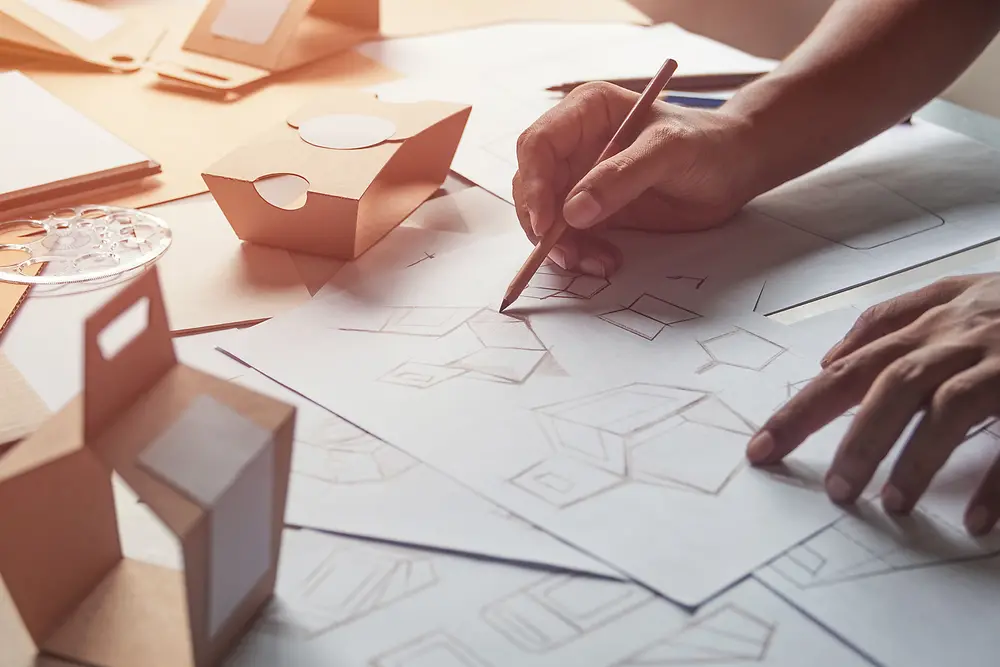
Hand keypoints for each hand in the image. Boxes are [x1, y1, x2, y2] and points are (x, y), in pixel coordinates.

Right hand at [512, 82, 757, 276]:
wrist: (735, 168)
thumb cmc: (707, 144)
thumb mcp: (669, 151)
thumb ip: (621, 177)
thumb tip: (572, 212)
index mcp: (586, 112)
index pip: (538, 145)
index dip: (534, 184)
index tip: (547, 222)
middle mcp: (575, 144)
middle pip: (533, 185)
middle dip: (543, 223)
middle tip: (567, 255)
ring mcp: (582, 178)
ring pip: (546, 216)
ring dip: (562, 245)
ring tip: (596, 264)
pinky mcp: (594, 209)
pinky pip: (569, 235)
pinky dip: (580, 253)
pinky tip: (606, 262)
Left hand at [746, 273, 999, 534]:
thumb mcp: (953, 294)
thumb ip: (890, 319)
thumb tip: (830, 356)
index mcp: (929, 325)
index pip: (847, 370)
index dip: (801, 410)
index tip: (761, 451)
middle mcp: (960, 339)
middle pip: (893, 386)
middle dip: (858, 438)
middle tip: (836, 491)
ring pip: (950, 407)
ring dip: (918, 458)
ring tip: (893, 506)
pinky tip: (977, 519)